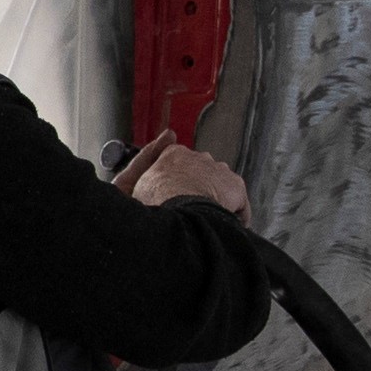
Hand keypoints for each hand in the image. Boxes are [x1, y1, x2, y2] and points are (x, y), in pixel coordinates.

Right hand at [117, 137, 251, 220]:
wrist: (176, 210)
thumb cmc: (153, 201)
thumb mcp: (131, 180)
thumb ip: (143, 163)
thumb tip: (162, 143)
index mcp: (173, 154)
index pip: (181, 162)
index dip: (179, 181)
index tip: (176, 193)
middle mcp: (198, 157)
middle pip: (203, 173)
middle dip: (199, 189)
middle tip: (190, 210)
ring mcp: (218, 169)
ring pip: (220, 188)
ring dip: (215, 201)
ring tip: (205, 219)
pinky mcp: (235, 186)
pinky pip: (239, 206)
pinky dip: (233, 217)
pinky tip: (221, 227)